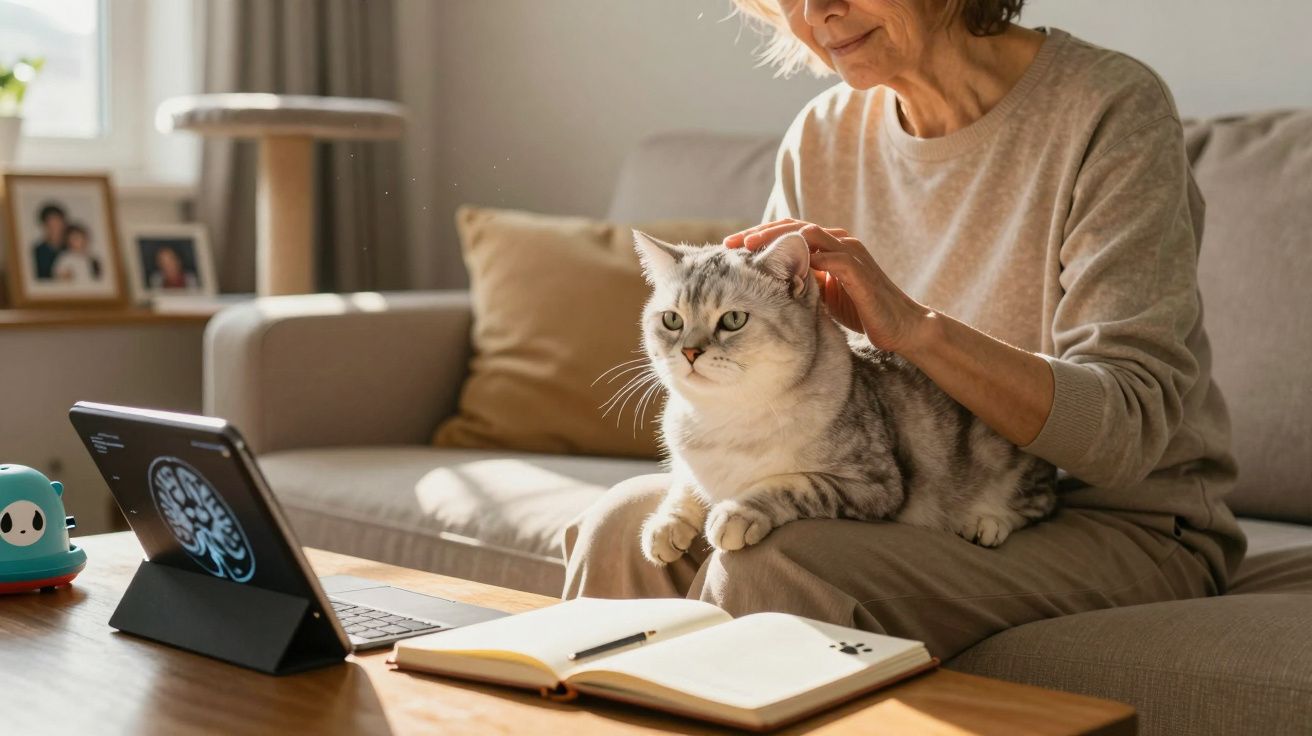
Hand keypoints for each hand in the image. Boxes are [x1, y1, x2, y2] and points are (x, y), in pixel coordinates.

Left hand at [724, 219, 929, 352]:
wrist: (899, 326)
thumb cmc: (860, 310)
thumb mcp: (821, 294)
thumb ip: (800, 282)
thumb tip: (766, 284)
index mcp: (827, 247)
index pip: (787, 233)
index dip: (757, 238)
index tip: (728, 249)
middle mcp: (838, 243)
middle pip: (792, 227)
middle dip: (759, 234)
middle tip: (729, 245)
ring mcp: (850, 254)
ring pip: (809, 235)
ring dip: (777, 240)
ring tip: (750, 249)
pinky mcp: (859, 271)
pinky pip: (833, 257)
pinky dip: (809, 258)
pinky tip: (785, 266)